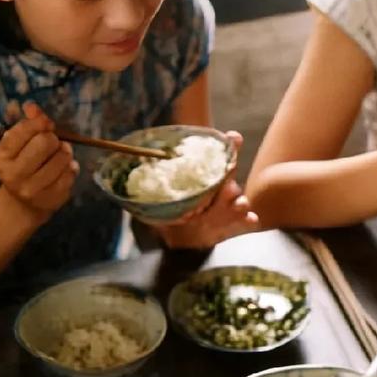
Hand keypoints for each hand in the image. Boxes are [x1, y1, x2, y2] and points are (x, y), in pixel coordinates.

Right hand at [0, 103, 76, 220]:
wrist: (21, 203)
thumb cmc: (20, 165)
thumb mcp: (17, 144)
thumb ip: (26, 124)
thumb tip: (33, 107)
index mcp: (2, 156)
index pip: (24, 130)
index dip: (40, 122)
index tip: (46, 124)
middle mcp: (14, 174)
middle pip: (45, 142)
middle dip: (53, 138)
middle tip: (52, 143)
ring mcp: (33, 189)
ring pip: (62, 158)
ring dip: (65, 152)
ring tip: (58, 155)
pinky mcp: (51, 199)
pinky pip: (71, 174)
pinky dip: (71, 168)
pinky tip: (63, 169)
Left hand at [143, 133, 258, 247]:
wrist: (184, 240)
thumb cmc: (175, 213)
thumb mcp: (159, 196)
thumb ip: (149, 182)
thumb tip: (126, 164)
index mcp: (205, 179)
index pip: (217, 158)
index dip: (228, 145)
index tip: (233, 137)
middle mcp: (220, 191)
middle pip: (230, 178)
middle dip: (230, 175)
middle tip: (224, 181)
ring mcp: (229, 208)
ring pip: (239, 199)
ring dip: (239, 200)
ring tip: (237, 203)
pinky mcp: (234, 224)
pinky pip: (247, 220)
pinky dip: (249, 219)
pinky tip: (250, 218)